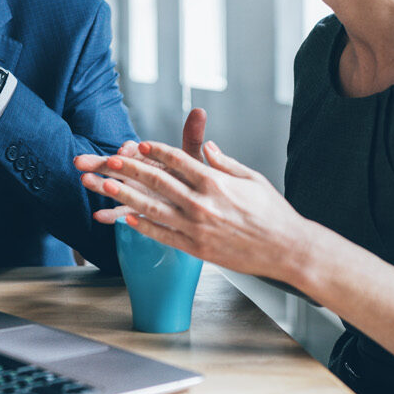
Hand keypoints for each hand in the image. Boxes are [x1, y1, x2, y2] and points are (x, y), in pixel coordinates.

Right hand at [74, 108, 206, 223]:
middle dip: (99, 163)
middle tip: (81, 161)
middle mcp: (138, 173)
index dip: (128, 150)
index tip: (124, 150)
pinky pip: (121, 213)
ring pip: (113, 187)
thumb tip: (199, 111)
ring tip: (85, 181)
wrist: (194, 203)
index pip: (134, 151)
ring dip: (98, 185)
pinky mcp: (136, 210)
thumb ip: (191, 137)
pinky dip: (110, 215)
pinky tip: (98, 217)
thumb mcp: (191, 158)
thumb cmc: (191, 177)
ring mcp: (135, 192)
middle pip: (115, 166)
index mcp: (148, 158)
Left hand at [78, 139, 309, 279]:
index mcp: (215, 181)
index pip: (178, 160)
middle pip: (158, 181)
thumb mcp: (251, 178)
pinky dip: (144, 227)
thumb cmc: (272, 212)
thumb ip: (225, 162)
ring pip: (153, 209)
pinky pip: (164, 236)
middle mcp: (202, 203)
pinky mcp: (196, 249)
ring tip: (106, 187)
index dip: (156, 151)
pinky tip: (127, 219)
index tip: (139, 144)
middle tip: (109, 160)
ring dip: (126, 196)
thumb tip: (207, 146)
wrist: (287, 249)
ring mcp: (197, 227)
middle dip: (130, 169)